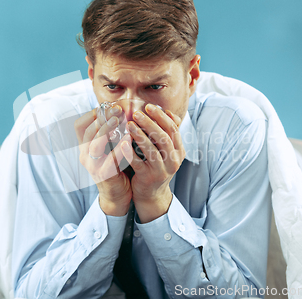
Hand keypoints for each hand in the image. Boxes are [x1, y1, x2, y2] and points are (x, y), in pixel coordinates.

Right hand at [74, 105, 131, 215]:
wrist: (117, 196)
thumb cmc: (115, 168)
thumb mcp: (108, 149)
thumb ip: (109, 133)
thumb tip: (118, 110)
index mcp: (85, 147)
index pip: (80, 125)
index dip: (92, 114)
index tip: (108, 105)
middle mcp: (85, 155)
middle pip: (88, 132)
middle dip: (102, 118)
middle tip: (116, 109)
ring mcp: (93, 166)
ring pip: (95, 145)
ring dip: (106, 131)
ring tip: (118, 120)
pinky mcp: (104, 176)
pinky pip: (110, 160)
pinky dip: (119, 149)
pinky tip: (128, 139)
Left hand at [120, 104, 184, 222]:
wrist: (152, 194)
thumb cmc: (156, 166)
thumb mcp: (166, 151)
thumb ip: (166, 133)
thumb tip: (167, 111)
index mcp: (179, 150)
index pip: (173, 129)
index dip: (161, 116)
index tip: (149, 106)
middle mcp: (174, 160)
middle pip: (163, 138)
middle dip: (150, 123)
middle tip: (136, 113)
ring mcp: (162, 170)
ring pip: (152, 149)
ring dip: (140, 135)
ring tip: (129, 124)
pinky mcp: (149, 178)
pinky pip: (139, 163)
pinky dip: (130, 152)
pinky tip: (122, 142)